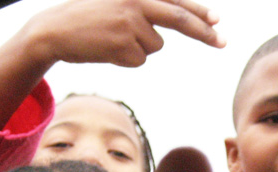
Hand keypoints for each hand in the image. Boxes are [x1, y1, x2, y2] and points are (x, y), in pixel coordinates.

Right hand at [19, 0, 223, 69]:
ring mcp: (130, 23)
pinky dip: (127, 59)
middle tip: (223, 42)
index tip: (218, 20)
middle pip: (179, 19)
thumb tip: (176, 16)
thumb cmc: (87, 16)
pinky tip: (107, 49)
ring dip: (139, 47)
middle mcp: (135, 1)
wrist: (54, 30)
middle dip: (204, 32)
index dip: (198, 10)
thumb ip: (145, 6)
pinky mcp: (123, 46)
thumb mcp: (117, 1)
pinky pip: (140, 59)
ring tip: (113, 39)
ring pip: (154, 45)